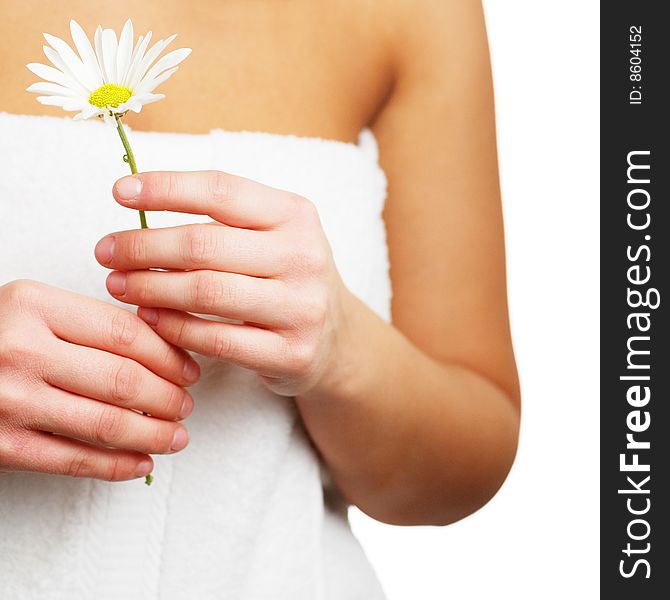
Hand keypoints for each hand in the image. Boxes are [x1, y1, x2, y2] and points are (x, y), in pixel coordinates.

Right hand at [0, 280, 198, 480]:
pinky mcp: (2, 446)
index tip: (188, 368)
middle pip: (124, 380)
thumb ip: (88, 322)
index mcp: (33, 306)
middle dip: (169, 397)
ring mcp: (9, 401)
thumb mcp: (30, 308)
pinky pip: (74, 461)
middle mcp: (20, 351)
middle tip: (186, 404)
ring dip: (154, 434)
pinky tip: (141, 462)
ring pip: (107, 424)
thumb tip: (162, 349)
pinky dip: (117, 466)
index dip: (169, 355)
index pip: (126, 333)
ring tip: (177, 434)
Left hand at [95, 171, 355, 396]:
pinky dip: (173, 328)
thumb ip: (224, 219)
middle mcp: (303, 257)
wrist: (338, 339)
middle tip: (106, 251)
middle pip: (204, 244)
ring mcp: (301, 307)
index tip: (120, 192)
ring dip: (150, 287)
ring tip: (118, 284)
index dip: (166, 188)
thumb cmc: (288, 278)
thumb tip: (139, 206)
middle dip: (143, 246)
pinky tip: (149, 318)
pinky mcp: (291, 353)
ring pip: (206, 293)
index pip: (222, 190)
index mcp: (296, 215)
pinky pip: (216, 340)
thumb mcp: (275, 235)